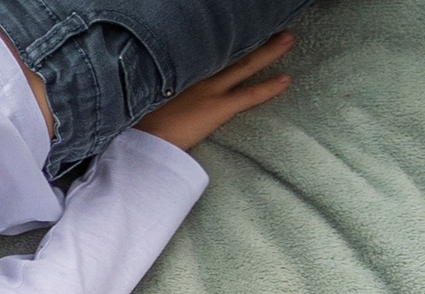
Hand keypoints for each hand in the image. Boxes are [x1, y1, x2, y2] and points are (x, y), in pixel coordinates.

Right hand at [135, 33, 291, 150]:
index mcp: (180, 68)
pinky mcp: (218, 108)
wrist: (140, 138)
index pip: (206, 50)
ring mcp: (210, 89)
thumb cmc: (136, 119)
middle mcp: (197, 72)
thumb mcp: (145, 92)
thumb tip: (163, 82)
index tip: (233, 30)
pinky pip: (249, 95)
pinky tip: (286, 80)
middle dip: (252, 35)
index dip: (223, 40)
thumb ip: (159, 84)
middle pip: (230, 49)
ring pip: (245, 64)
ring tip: (287, 39)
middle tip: (272, 23)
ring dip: (268, 51)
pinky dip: (269, 88)